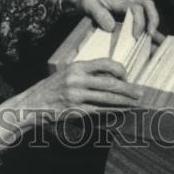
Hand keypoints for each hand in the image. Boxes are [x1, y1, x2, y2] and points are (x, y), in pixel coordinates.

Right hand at [1, 58, 141, 131]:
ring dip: (124, 101)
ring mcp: (77, 96)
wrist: (32, 105)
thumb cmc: (52, 88)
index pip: (105, 63)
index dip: (119, 69)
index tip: (127, 75)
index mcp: (77, 67)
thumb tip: (110, 76)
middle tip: (140, 92)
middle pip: (110, 83)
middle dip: (128, 88)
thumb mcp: (67, 73)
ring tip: (135, 103)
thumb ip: (86, 73)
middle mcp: (77, 80)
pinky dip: (113, 111)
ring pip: (107, 98)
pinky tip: (121, 111)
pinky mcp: (76, 111)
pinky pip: (99, 110)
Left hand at [61, 0, 159, 39]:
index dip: (139, 21)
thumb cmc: (87, 1)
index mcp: (120, 1)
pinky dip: (149, 33)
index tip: (135, 36)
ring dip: (154, 27)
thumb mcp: (88, 5)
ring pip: (149, 14)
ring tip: (159, 43)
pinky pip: (143, 23)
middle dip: (153, 20)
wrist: (84, 0)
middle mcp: (129, 4)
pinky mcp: (129, 18)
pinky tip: (154, 45)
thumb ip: (99, 14)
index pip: (136, 7)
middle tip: (151, 35)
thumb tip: (111, 27)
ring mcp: (130, 11)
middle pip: (148, 6)